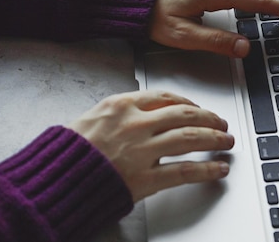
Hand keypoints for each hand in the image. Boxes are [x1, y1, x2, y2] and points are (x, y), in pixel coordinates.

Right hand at [68, 90, 234, 202]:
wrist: (52, 181)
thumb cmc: (67, 152)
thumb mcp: (91, 118)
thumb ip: (121, 112)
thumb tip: (146, 110)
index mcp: (121, 106)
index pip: (166, 96)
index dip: (189, 102)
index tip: (197, 107)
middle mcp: (135, 124)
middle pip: (185, 114)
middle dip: (209, 118)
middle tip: (220, 123)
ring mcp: (142, 151)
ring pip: (191, 137)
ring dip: (215, 139)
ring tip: (226, 141)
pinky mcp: (144, 179)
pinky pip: (185, 171)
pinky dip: (207, 170)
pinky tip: (218, 169)